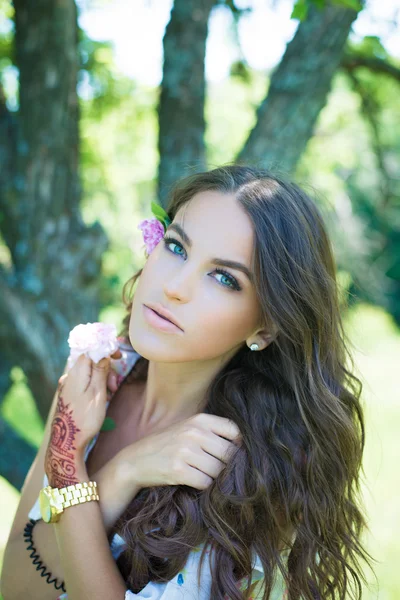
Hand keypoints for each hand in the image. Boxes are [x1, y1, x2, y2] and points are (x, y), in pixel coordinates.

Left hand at [45, 350, 120, 486]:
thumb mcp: (97, 393)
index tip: (119, 355)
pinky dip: (94, 386)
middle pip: (91, 362)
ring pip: (88, 373)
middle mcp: (69, 376)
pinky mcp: (68, 395)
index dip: (105, 350)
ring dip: (102, 380)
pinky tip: (101, 399)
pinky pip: (84, 383)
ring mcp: (67, 386)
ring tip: (110, 395)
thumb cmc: (85, 418)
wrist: (67, 442)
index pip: (91, 350)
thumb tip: (103, 353)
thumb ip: (100, 370)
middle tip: (114, 386)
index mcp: (76, 372)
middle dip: (106, 370)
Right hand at [118, 413, 242, 490]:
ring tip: (202, 474)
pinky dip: (203, 486)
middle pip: (229, 454)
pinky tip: (193, 481)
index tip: (232, 455)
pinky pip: (205, 483)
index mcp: (199, 419)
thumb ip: (212, 432)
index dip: (238, 446)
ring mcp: (185, 451)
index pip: (234, 431)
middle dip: (227, 466)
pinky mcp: (178, 470)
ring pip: (218, 470)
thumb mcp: (188, 428)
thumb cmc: (167, 445)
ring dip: (214, 477)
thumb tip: (243, 447)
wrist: (135, 460)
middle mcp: (194, 432)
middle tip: (217, 470)